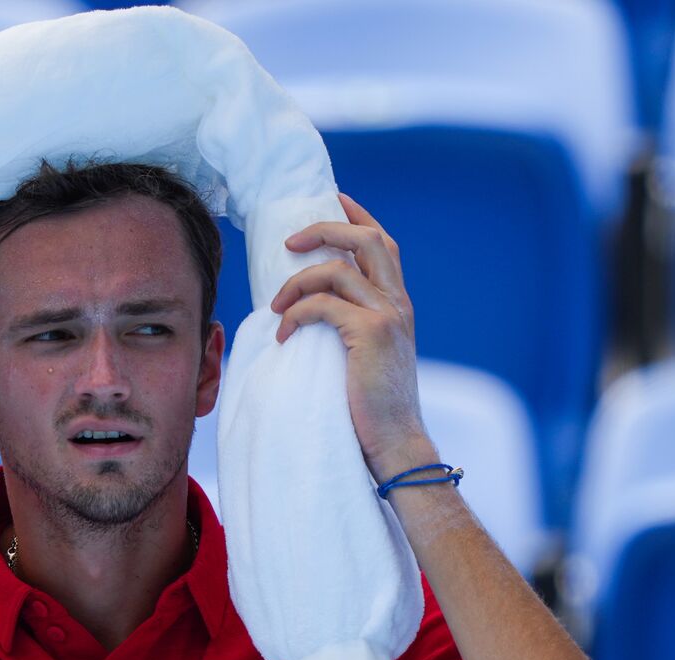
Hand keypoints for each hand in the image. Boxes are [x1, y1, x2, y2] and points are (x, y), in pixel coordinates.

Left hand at [269, 191, 432, 479]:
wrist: (396, 444)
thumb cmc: (372, 410)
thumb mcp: (368, 359)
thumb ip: (352, 328)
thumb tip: (310, 312)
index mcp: (399, 305)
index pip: (383, 244)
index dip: (357, 216)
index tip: (331, 199)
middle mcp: (399, 303)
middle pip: (366, 239)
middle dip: (325, 229)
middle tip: (288, 240)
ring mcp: (388, 315)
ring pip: (337, 269)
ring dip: (296, 283)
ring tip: (275, 307)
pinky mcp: (370, 333)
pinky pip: (321, 305)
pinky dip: (295, 315)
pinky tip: (283, 336)